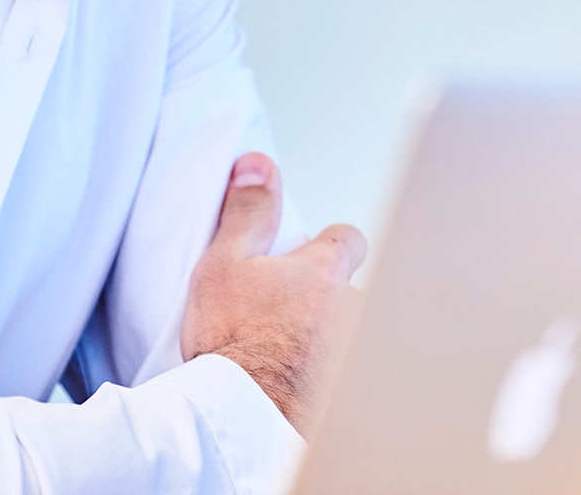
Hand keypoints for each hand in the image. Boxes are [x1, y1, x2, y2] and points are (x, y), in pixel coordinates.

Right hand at [181, 153, 365, 435]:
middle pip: (351, 291)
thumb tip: (259, 165)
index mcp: (324, 272)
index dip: (327, 246)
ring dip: (331, 340)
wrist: (241, 416)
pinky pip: (349, 377)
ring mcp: (356, 352)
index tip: (304, 260)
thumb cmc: (231, 343)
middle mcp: (351, 309)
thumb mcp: (224, 263)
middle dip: (327, 300)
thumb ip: (248, 211)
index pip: (348, 239)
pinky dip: (330, 379)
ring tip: (290, 357)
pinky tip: (299, 386)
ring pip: (351, 333)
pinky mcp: (351, 393)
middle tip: (284, 319)